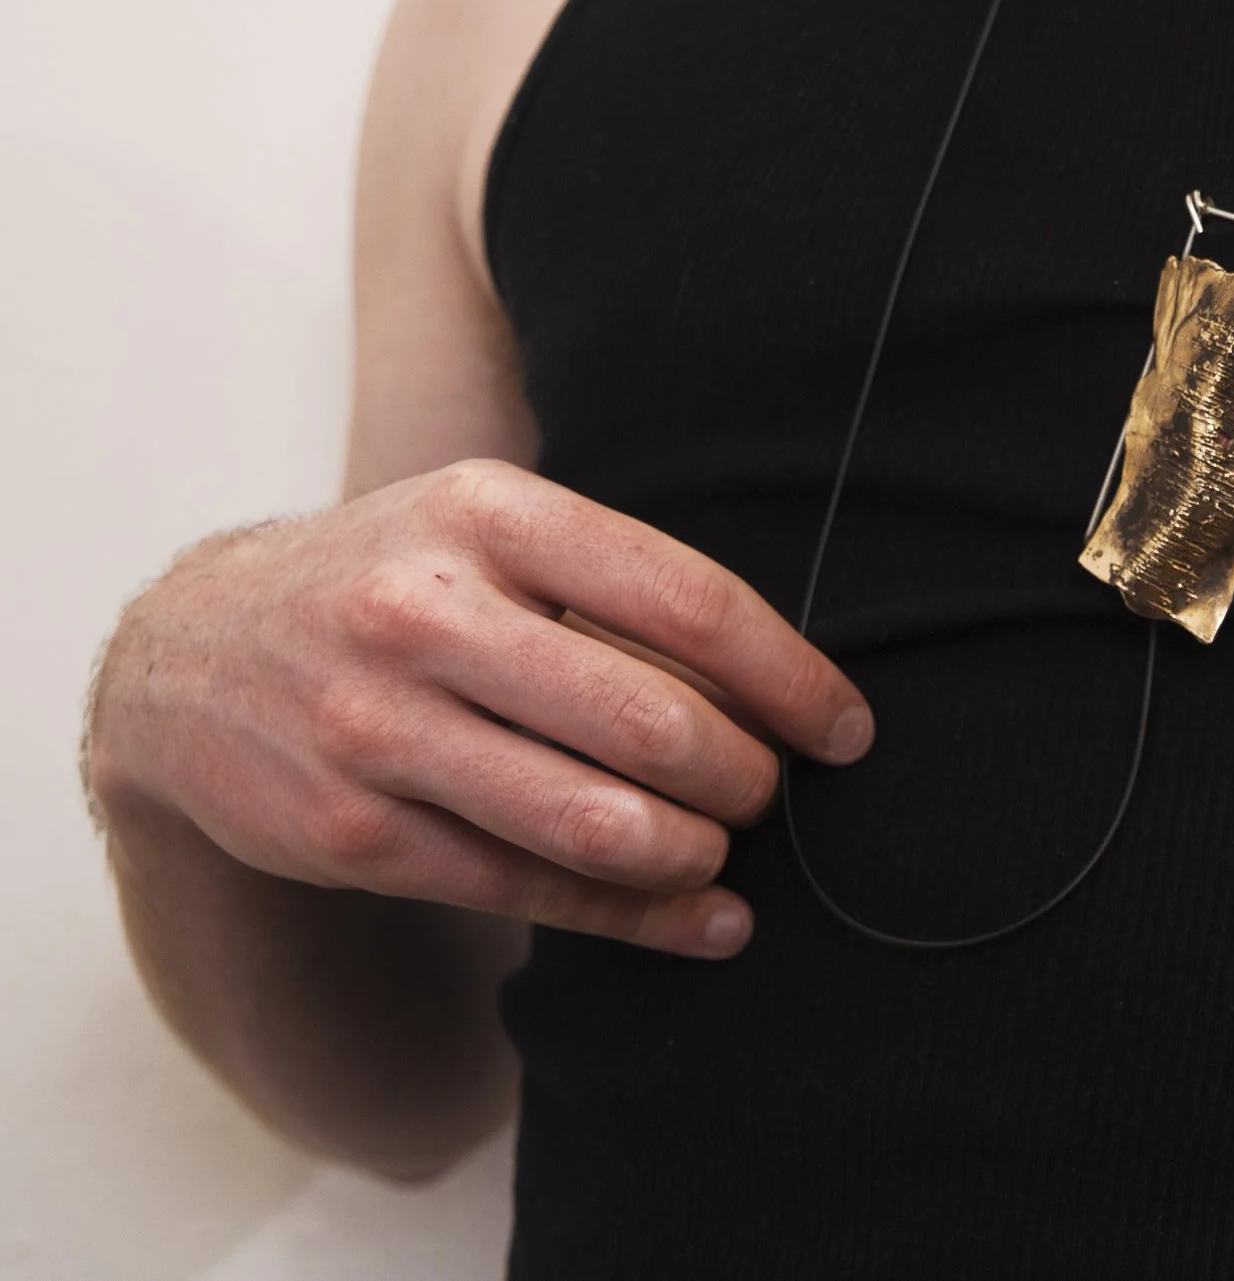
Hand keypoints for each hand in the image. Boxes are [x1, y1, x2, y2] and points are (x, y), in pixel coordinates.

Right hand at [87, 459, 868, 958]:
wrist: (188, 654)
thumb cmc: (393, 583)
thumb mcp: (487, 527)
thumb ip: (614, 580)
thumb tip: (778, 677)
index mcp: (491, 514)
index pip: (687, 601)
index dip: (790, 677)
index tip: (844, 727)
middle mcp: (430, 612)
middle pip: (656, 721)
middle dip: (750, 776)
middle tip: (773, 790)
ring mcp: (380, 726)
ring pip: (596, 820)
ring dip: (697, 850)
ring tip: (728, 847)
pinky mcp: (351, 831)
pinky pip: (529, 888)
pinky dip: (638, 918)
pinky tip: (704, 921)